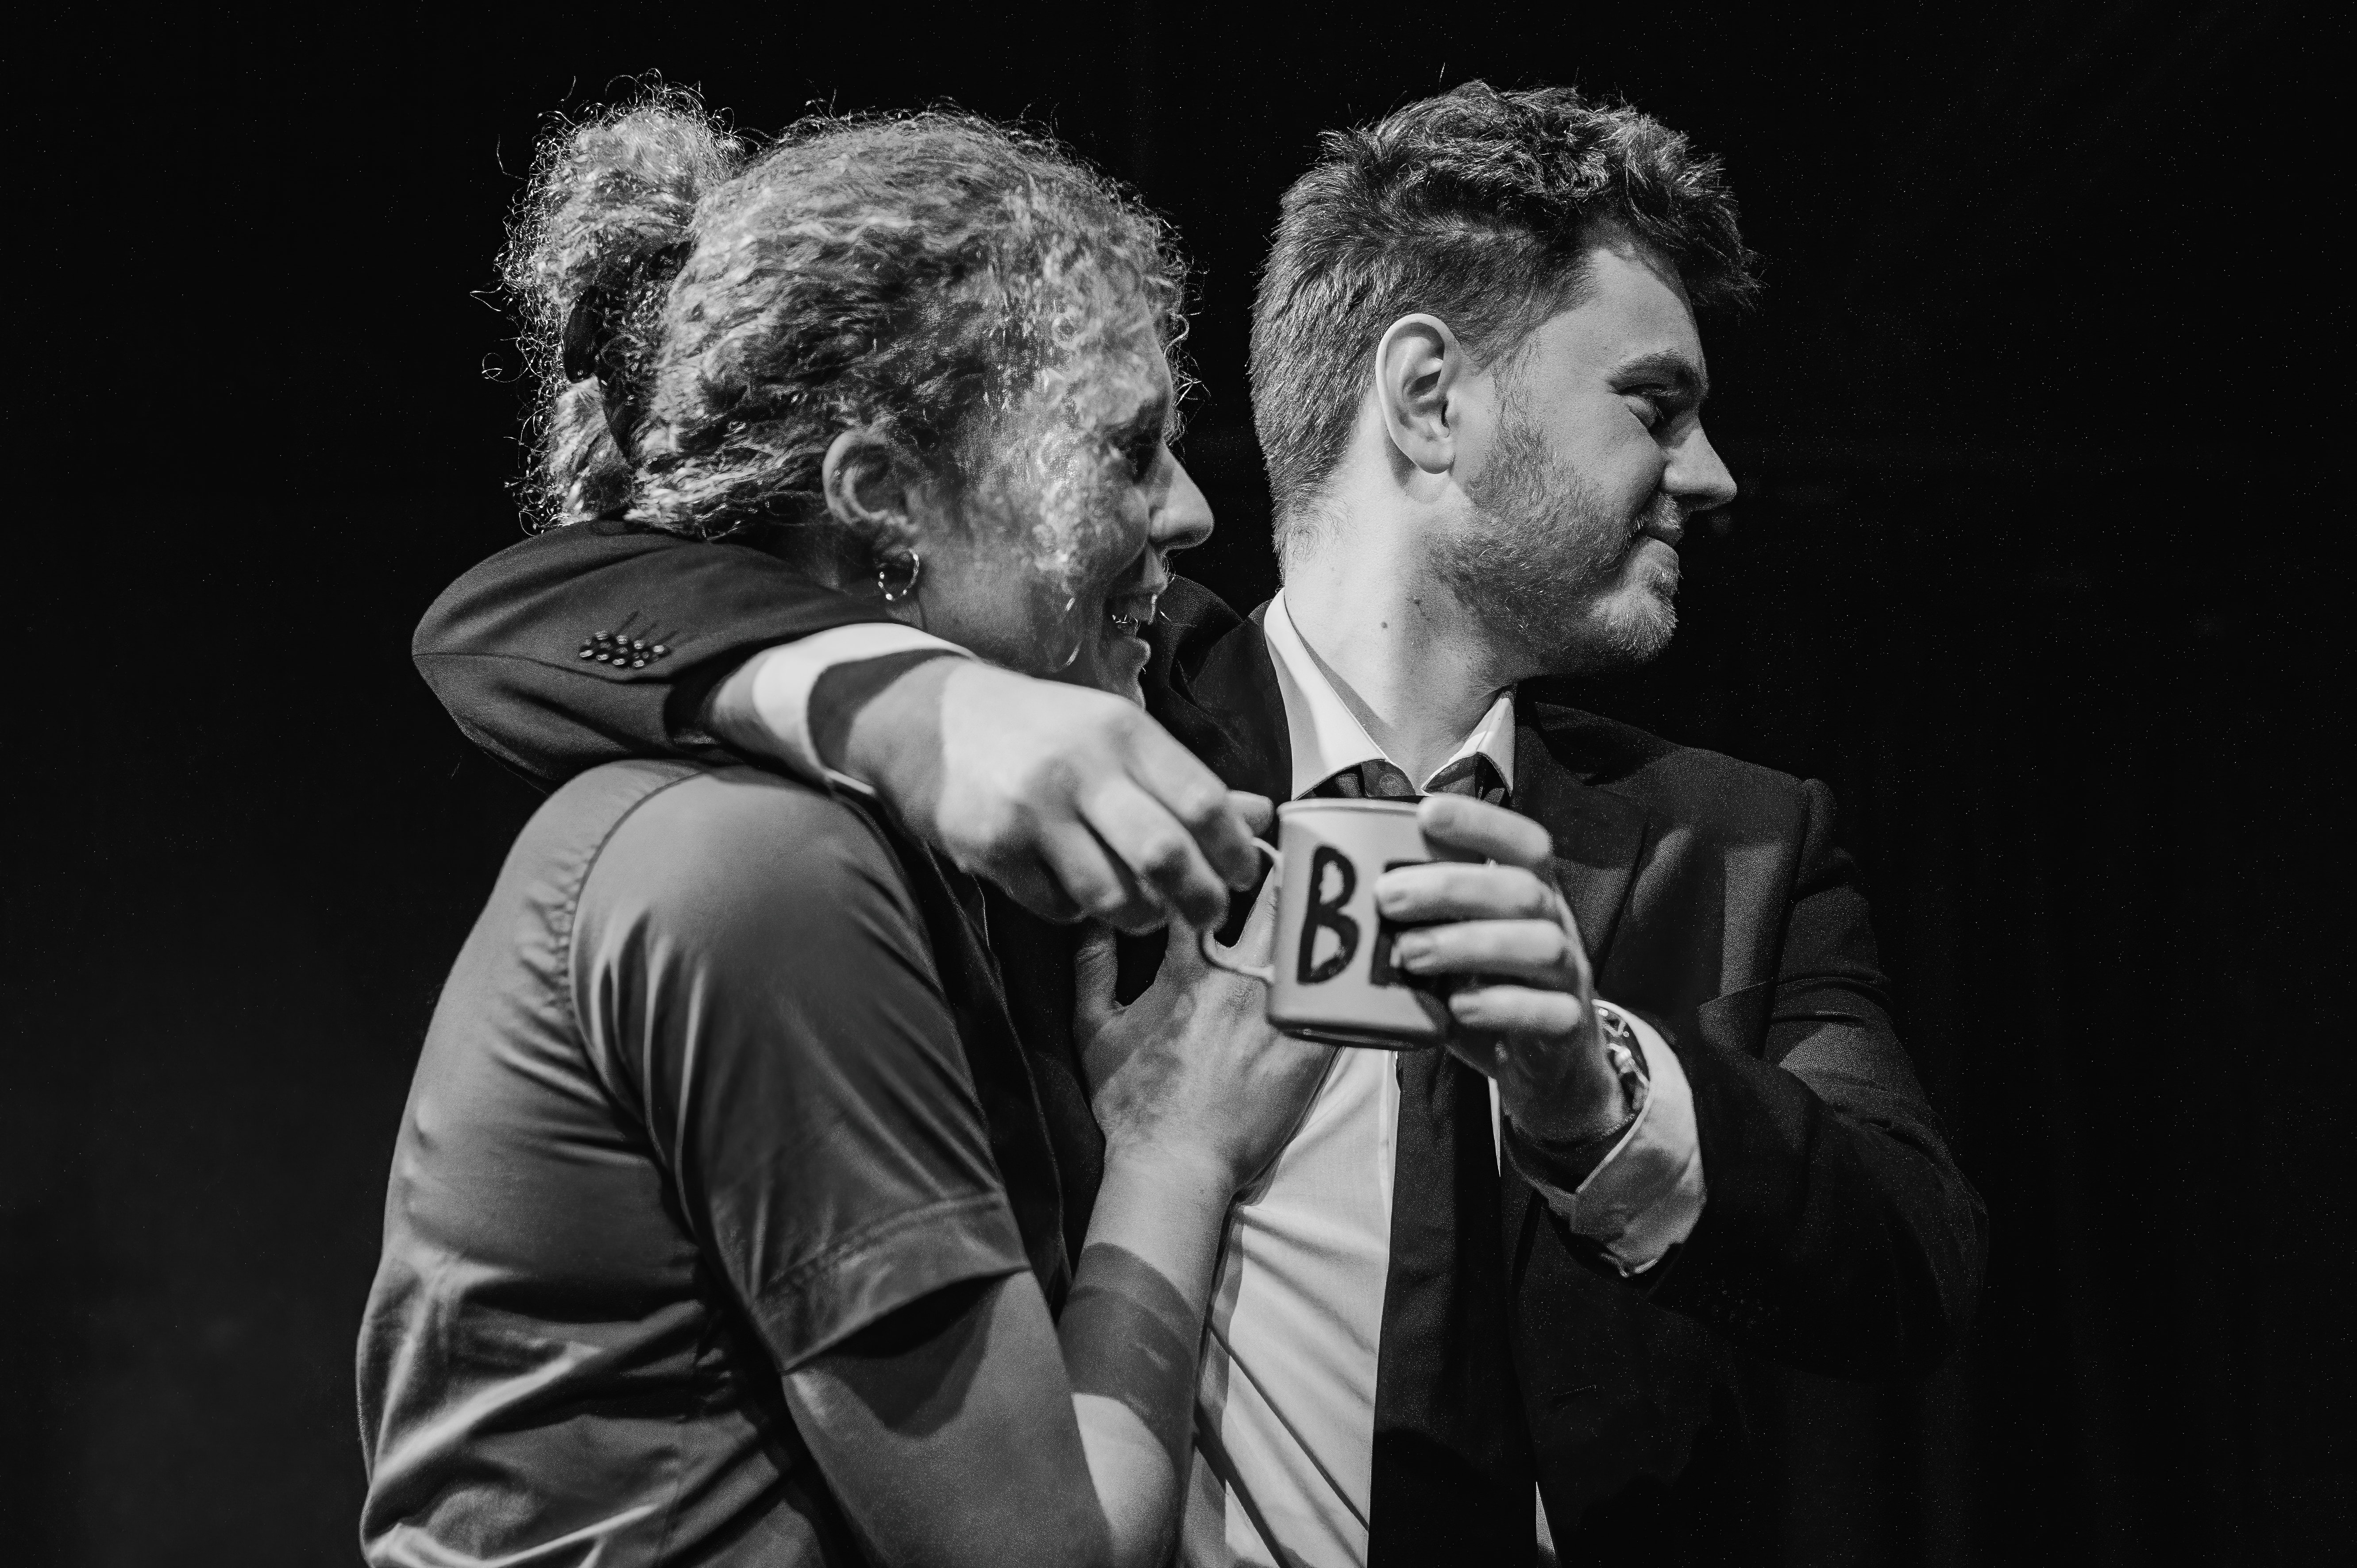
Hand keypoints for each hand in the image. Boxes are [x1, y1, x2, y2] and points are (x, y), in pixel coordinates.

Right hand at [847, 660, 1271, 934]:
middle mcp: (1081, 767)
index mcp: (1124, 732)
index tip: (1242, 875)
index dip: (1234, 852)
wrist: (930, 719)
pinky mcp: (991, 847)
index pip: (1203, 801)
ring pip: (1113, 896)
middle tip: (1207, 914)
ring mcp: (1032, 809)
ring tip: (1141, 907)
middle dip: (1200, 900)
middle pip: (1165, 856)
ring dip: (1139, 915)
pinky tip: (1069, 885)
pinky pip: (1058, 908)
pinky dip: (1076, 911)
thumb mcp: (1117, 735)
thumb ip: (1186, 781)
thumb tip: (1262, 818)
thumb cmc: (1043, 732)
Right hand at [1073, 876, 1333, 1193]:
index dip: (1216, 852)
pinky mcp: (1309, 1047)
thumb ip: (1091, 965)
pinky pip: (1341, 996)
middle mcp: (1237, 980)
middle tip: (1299, 847)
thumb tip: (1088, 915)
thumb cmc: (1131, 1101)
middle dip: (1286, 867)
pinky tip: (1364, 950)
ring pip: (1313, 939)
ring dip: (1324, 911)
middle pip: (1274, 900)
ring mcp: (1278, 1013)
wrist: (1175, 1164)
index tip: (1229, 836)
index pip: (1204, 886)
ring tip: (1340, 887)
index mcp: (1185, 968)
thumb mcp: (1093, 1028)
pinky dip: (1350, 971)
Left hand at [1378, 793, 1626, 1146]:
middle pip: (1521, 890)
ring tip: (1409, 954)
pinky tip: (1456, 1008)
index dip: (1481, 823)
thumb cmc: (1487, 992)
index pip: (1524, 842)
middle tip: (1388, 896)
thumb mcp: (1456, 947)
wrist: (1546, 1069)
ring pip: (1539, 946)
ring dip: (1468, 944)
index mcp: (1531, 893)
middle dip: (1452, 886)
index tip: (1426, 813)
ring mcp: (1568, 977)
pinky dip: (1500, 1006)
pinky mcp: (1568, 1027)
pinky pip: (1548, 1011)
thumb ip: (1416, 920)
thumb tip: (1322, 890)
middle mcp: (1556, 926)